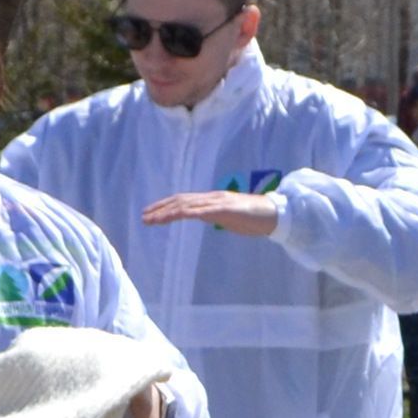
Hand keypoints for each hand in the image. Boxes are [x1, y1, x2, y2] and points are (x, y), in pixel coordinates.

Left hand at [139, 188, 280, 238]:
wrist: (274, 214)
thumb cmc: (254, 218)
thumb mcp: (229, 218)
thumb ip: (214, 216)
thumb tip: (202, 217)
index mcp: (211, 200)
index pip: (184, 200)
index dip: (166, 205)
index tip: (151, 213)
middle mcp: (211, 198)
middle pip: (180, 200)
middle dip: (160, 208)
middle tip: (144, 217)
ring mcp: (217, 202)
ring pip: (186, 205)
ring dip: (167, 213)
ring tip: (152, 220)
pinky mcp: (224, 209)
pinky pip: (201, 211)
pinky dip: (185, 214)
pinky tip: (173, 218)